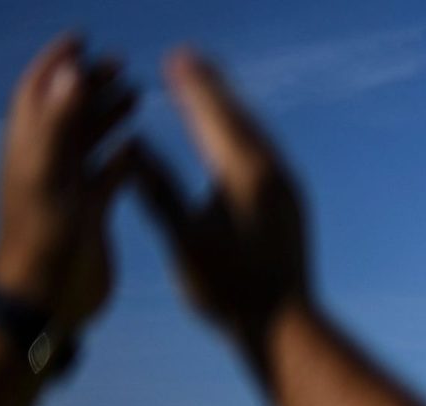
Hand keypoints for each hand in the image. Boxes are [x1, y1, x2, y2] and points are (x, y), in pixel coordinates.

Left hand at [0, 35, 137, 327]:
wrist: (48, 299)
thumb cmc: (43, 242)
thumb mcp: (49, 178)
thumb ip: (60, 125)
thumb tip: (73, 73)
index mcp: (32, 150)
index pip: (40, 92)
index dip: (57, 64)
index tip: (83, 40)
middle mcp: (48, 164)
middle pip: (68, 110)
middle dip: (90, 83)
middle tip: (120, 65)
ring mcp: (69, 188)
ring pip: (88, 139)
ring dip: (108, 114)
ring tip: (135, 94)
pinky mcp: (90, 212)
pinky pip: (106, 175)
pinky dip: (122, 156)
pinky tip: (139, 146)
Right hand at [129, 49, 308, 348]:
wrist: (284, 326)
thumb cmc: (228, 289)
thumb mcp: (183, 238)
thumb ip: (158, 189)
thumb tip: (133, 146)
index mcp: (245, 175)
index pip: (214, 116)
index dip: (192, 86)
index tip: (174, 60)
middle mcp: (273, 174)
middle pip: (240, 117)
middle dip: (213, 88)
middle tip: (189, 60)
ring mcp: (288, 190)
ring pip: (258, 135)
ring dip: (231, 109)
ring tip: (209, 90)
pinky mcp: (292, 207)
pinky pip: (267, 155)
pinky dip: (246, 136)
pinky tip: (238, 141)